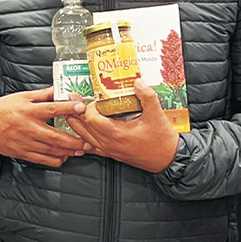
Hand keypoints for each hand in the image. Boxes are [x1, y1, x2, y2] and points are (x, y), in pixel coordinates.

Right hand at [0, 87, 87, 166]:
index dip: (68, 109)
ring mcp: (24, 142)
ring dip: (68, 151)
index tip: (81, 109)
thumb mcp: (22, 96)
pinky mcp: (21, 153)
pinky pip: (42, 159)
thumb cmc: (3, 108)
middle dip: (74, 141)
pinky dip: (55, 160)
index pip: (52, 109)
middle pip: (55, 136)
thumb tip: (60, 90)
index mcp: (28, 110)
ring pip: (51, 150)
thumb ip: (42, 95)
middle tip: (88, 142)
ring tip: (81, 151)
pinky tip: (63, 157)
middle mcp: (27, 127)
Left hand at [65, 80, 179, 172]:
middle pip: (84, 128)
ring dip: (78, 126)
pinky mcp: (113, 155)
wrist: (169, 159)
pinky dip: (84, 139)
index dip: (89, 108)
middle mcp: (110, 144)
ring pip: (85, 139)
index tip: (95, 100)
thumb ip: (147, 97)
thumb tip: (137, 82)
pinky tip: (81, 135)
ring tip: (71, 114)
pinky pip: (93, 148)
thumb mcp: (157, 115)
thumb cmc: (162, 140)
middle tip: (73, 101)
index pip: (92, 119)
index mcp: (117, 134)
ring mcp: (110, 151)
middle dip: (77, 114)